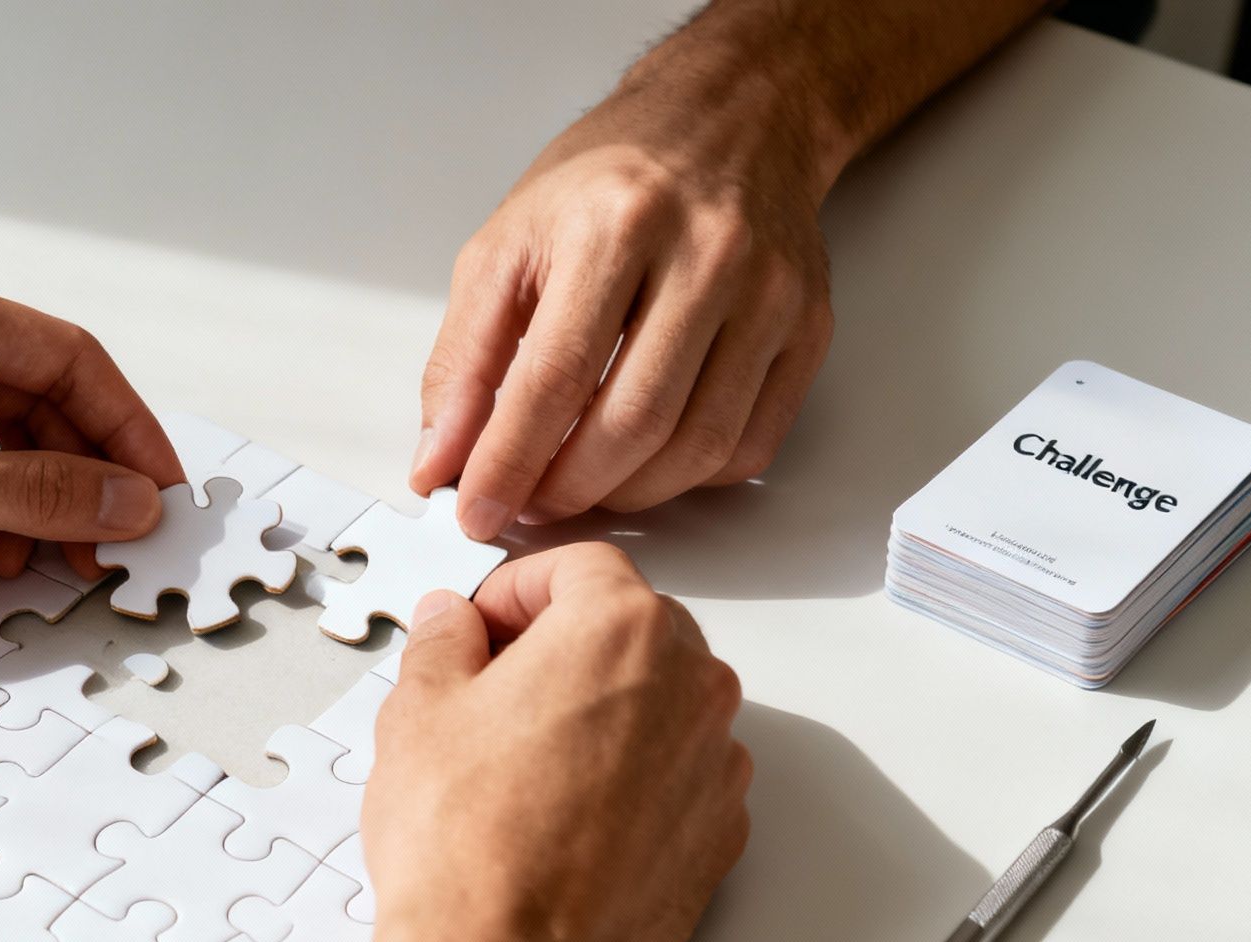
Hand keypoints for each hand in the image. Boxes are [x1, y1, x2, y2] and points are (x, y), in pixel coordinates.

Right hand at [323, 543, 748, 941]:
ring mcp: (716, 763)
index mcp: (622, 629)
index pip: (579, 565)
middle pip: (629, 626)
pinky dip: (629, 776)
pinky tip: (563, 814)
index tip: (479, 623)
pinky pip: (676, 773)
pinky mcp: (720, 834)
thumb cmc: (468, 847)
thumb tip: (450, 623)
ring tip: (521, 761)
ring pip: (657, 701)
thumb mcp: (419, 711)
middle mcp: (691, 685)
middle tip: (491, 686)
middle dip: (562, 642)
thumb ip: (441, 642)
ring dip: (599, 709)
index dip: (515, 588)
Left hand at [411, 32, 836, 539]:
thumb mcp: (507, 245)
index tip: (478, 509)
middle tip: (528, 503)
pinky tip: (648, 461)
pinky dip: (690, 476)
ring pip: (697, 446)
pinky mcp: (808, 328)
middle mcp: (706, 255)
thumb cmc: (610, 181)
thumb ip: (464, 358)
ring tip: (580, 488)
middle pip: (632, 423)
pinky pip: (749, 443)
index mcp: (617, 223)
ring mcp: (769, 295)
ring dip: (627, 495)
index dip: (509, 462)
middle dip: (567, 489)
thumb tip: (442, 460)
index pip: (555, 378)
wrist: (727, 122)